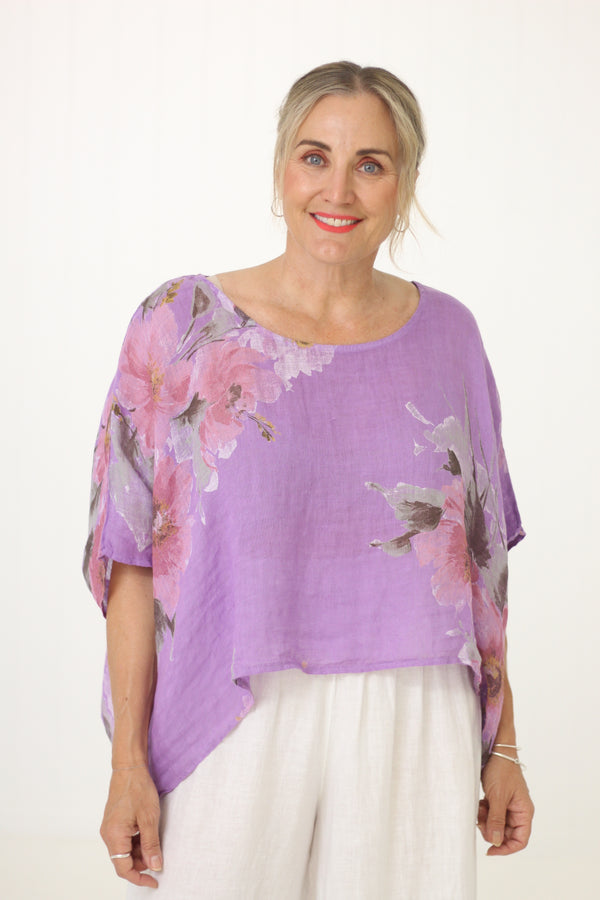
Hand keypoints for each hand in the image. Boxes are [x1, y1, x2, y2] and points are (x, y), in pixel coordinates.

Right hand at [100, 764, 162, 887]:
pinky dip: (136, 842)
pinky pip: (123, 840)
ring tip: (155, 842)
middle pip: (123, 861)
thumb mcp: (150, 818)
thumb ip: (151, 845)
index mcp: (114, 836)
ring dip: (139, 852)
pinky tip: (147, 834)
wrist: (129, 767)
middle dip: (141, 863)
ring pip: (124, 850)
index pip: (124, 869)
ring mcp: (109, 828)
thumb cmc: (138, 789)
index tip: (155, 881)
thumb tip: (155, 867)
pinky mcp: (113, 822)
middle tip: (158, 858)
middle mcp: (107, 834)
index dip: (140, 878)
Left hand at [478, 753, 533, 855]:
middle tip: (480, 821)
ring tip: (479, 809)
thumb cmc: (501, 770)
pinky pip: (491, 814)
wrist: (496, 750)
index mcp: (524, 812)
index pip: (520, 840)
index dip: (506, 848)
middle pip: (506, 834)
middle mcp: (518, 810)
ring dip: (486, 820)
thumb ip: (497, 821)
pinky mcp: (498, 800)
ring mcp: (508, 805)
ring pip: (496, 824)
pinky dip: (484, 812)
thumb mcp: (498, 797)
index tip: (490, 850)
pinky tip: (480, 803)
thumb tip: (496, 842)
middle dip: (492, 831)